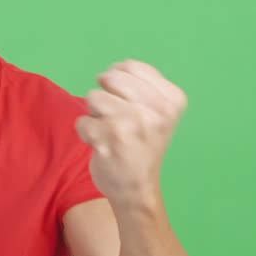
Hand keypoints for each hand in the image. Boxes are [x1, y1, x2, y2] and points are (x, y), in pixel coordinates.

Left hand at [75, 60, 187, 207]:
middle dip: (106, 96)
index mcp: (172, 99)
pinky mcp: (109, 139)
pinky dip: (87, 133)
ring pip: (93, 97)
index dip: (119, 82)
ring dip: (96, 115)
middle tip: (118, 119)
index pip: (130, 66)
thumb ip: (141, 84)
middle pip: (109, 78)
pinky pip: (82, 121)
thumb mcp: (158, 111)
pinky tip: (104, 146)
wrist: (137, 188)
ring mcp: (133, 124)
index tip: (128, 104)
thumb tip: (114, 68)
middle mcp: (156, 110)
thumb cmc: (142, 144)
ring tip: (112, 132)